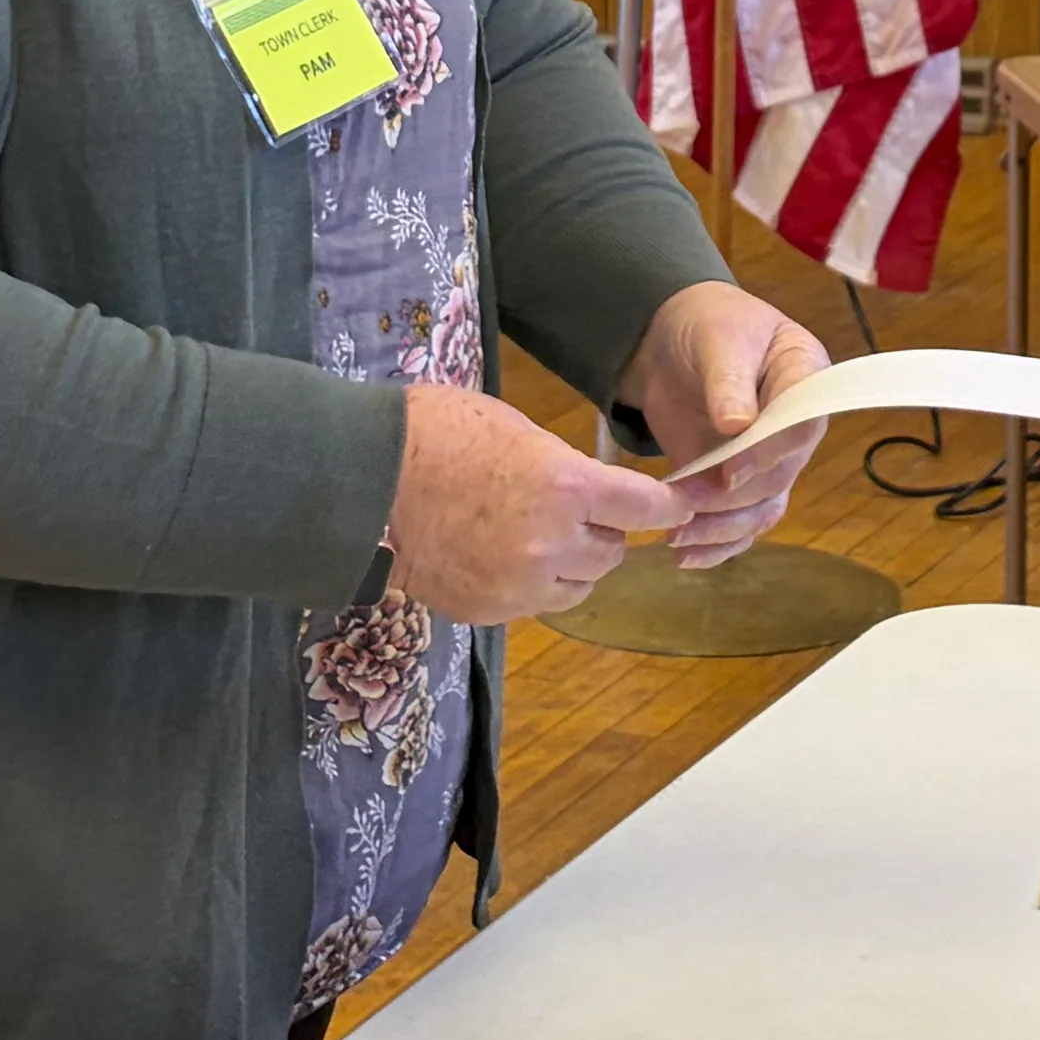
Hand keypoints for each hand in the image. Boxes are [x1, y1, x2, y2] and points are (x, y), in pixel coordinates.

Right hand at [382, 383, 658, 622]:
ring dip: (572, 565)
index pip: (646, 509)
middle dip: (601, 532)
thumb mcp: (515, 429)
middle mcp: (552, 543)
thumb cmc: (437, 433)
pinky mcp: (489, 610)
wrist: (364, 481)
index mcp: (566, 486)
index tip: (676, 506)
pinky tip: (499, 557)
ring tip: (535, 537)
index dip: (666, 507)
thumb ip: (562, 466)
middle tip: (571, 511)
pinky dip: (532, 586)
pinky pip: (535, 604)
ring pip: (580, 586)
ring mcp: (519, 584)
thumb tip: (588, 487)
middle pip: (612, 552)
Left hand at [625, 282, 827, 570]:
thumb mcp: (718, 340)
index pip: (803, 424)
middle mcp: (796, 428)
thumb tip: (738, 425)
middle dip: (733, 497)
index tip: (730, 470)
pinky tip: (686, 554)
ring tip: (677, 536)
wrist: (674, 340)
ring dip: (722, 528)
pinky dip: (716, 543)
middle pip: (779, 475)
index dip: (770, 452)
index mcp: (806, 380)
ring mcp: (767, 460)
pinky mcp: (737, 482)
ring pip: (761, 509)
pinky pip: (740, 523)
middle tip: (685, 506)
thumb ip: (728, 381)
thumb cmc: (708, 326)